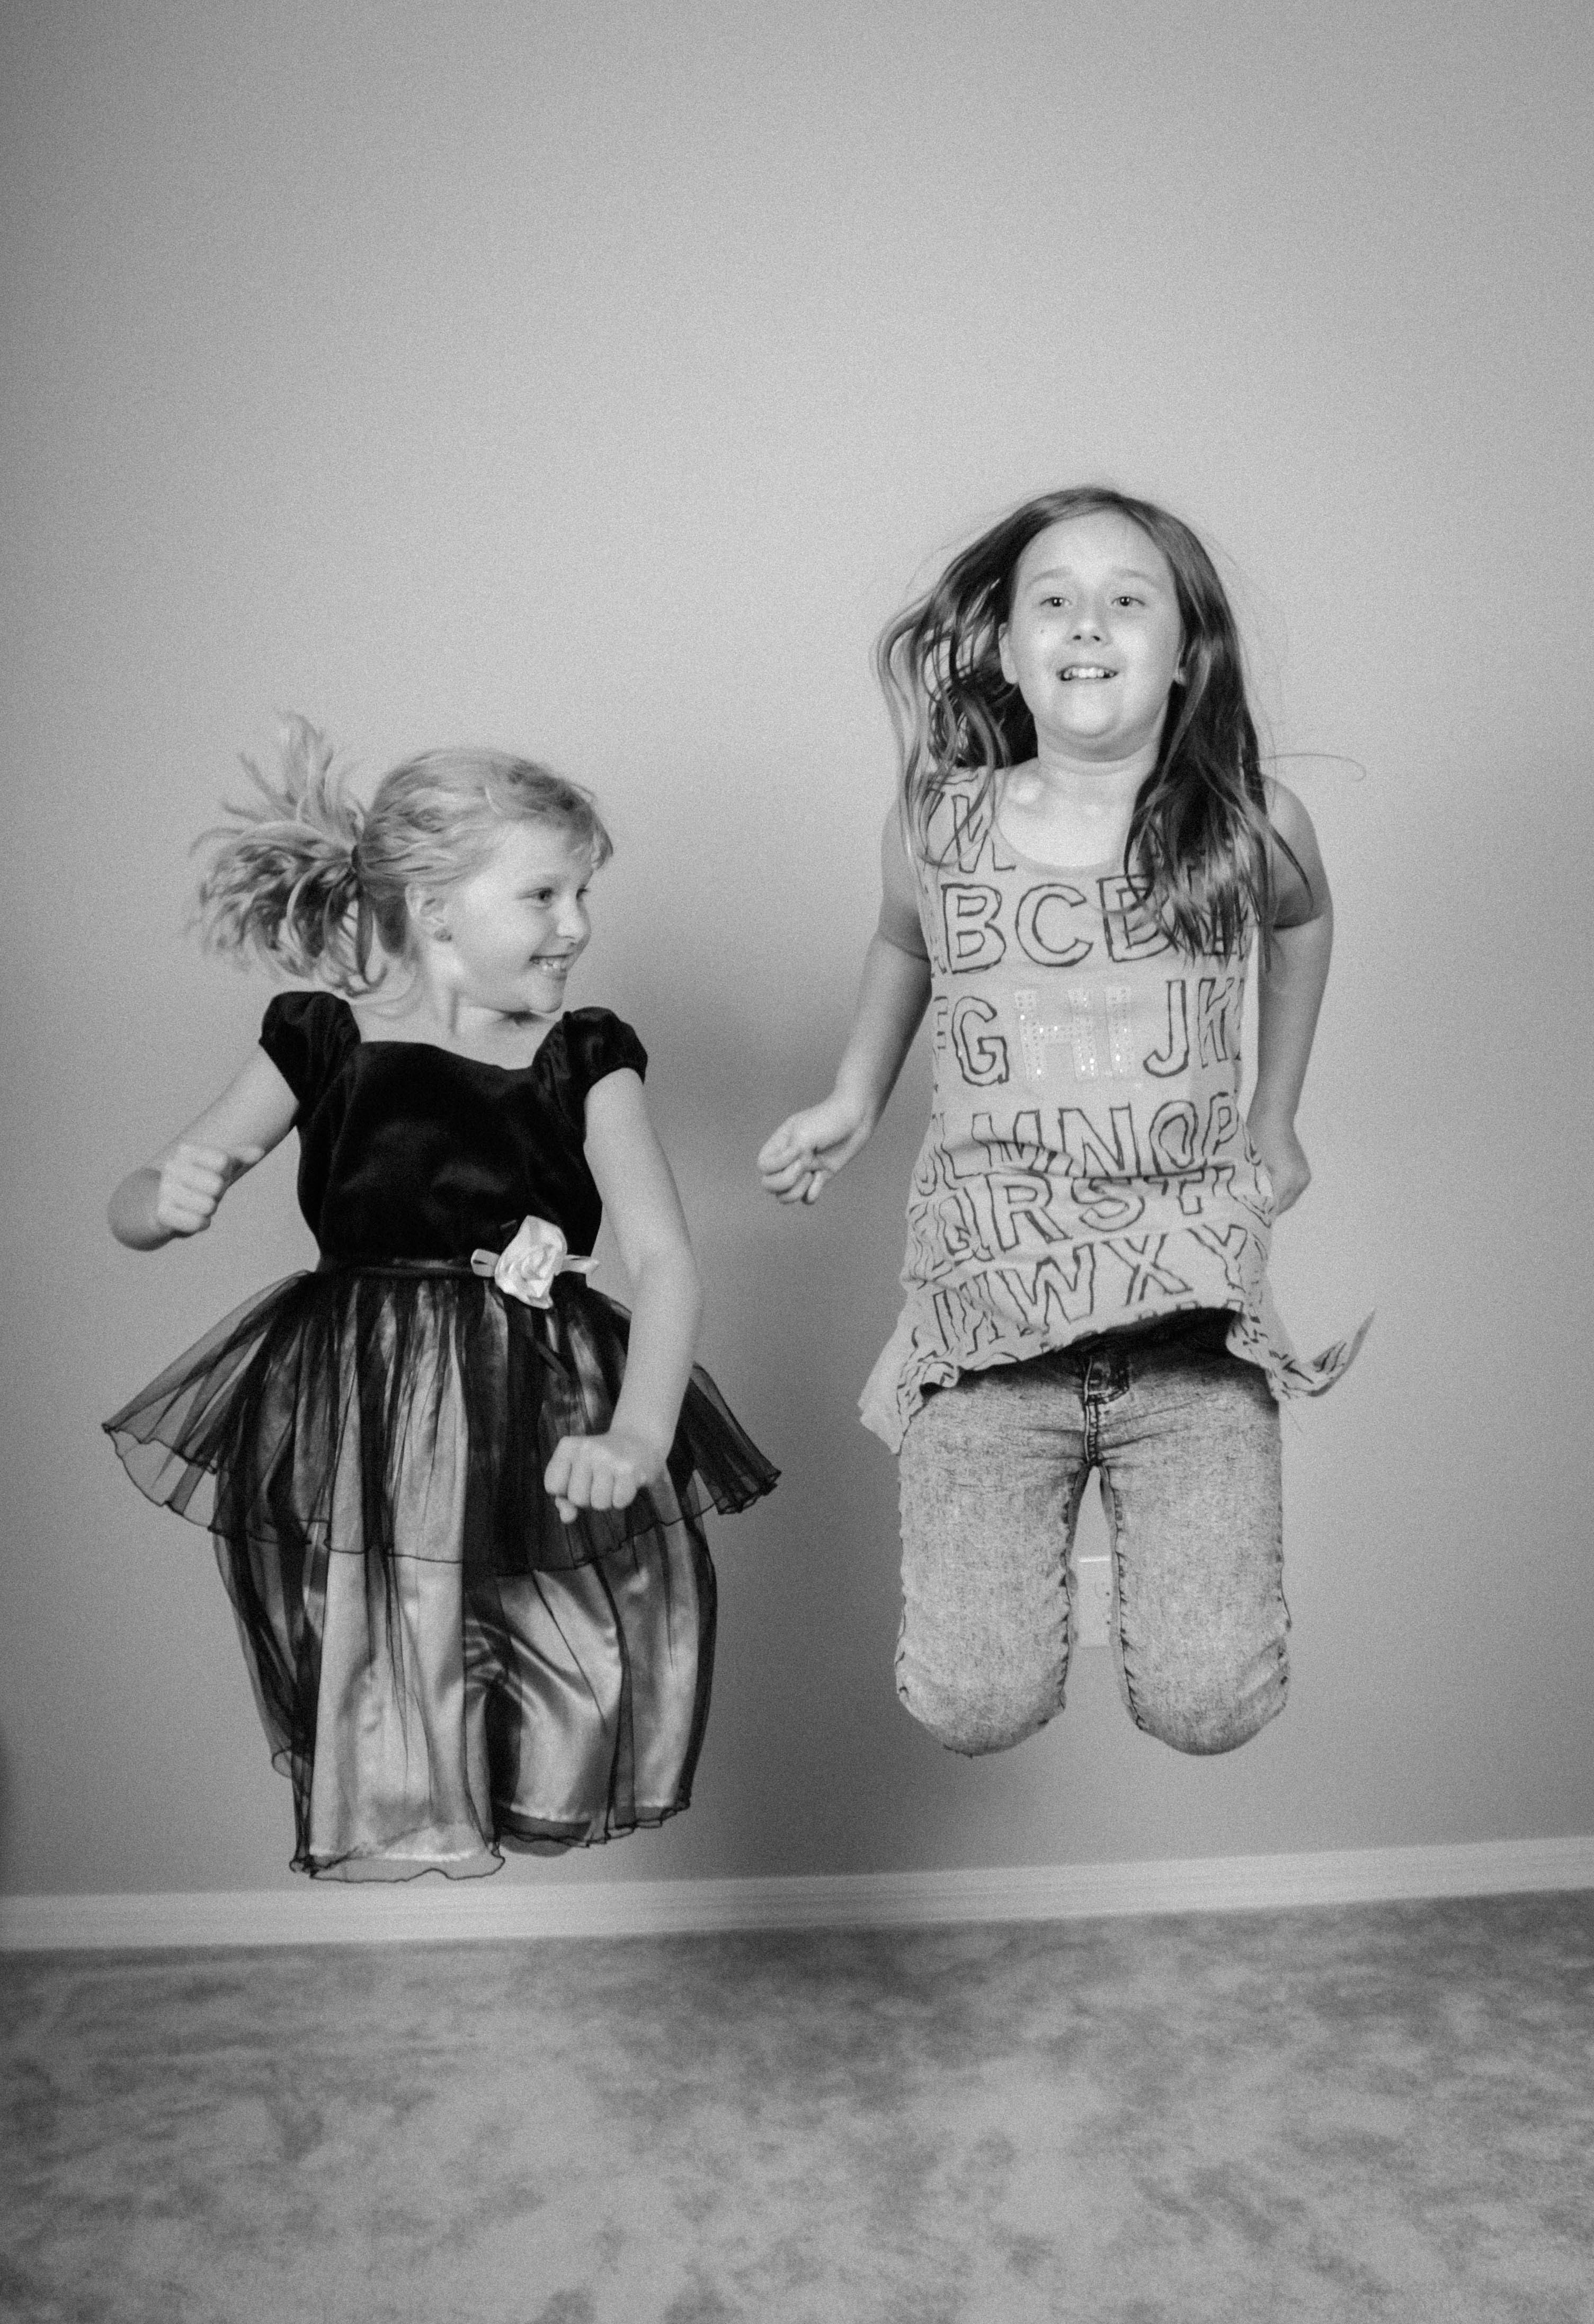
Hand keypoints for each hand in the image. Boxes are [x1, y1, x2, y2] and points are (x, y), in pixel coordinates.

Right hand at [153, 1144, 262, 1236]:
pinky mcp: (162, 1213)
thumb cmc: (200, 1180)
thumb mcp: (219, 1166)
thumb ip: (240, 1157)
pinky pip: (198, 1223)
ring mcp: (164, 1190)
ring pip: (209, 1206)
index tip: (213, 1174)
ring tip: (197, 1204)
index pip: (223, 1161)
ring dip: (209, 1209)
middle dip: (217, 1193)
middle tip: (205, 1193)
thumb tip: (259, 1153)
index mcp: (185, 1151)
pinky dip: (201, 1223)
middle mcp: (171, 1167)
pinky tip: (192, 1217)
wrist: (165, 1203)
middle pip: (217, 1184)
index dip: (225, 1173)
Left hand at [544, 1425, 667, 1524]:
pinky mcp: (629, 1469)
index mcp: (568, 1447)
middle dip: (589, 1499)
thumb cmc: (601, 1464)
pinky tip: (626, 1484)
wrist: (639, 1440)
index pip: (552, 1486)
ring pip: (599, 1504)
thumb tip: (567, 1517)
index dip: (566, 1490)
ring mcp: (608, 1458)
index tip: (580, 1478)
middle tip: (600, 1481)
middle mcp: (586, 1448)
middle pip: (577, 1498)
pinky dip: (622, 1500)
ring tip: (613, 1483)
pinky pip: (619, 1502)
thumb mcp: (576, 1473)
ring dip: (607, 1501)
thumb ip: (564, 1497)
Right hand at [757, 1091, 873, 1204]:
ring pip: (785, 1196)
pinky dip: (812, 1193)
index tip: (796, 1153)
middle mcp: (788, 1159)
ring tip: (812, 1175)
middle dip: (783, 1183)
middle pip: (769, 1185)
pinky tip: (821, 1177)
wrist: (856, 1118)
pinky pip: (807, 1198)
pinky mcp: (820, 1177)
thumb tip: (791, 1172)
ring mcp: (804, 1170)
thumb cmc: (828, 1121)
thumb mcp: (804, 1135)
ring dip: (796, 1191)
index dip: (775, 1166)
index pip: (763, 1166)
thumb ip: (792, 1156)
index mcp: (780, 1145)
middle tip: (803, 1169)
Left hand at [1247, 1113, 1309, 1215]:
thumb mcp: (1250, 1165)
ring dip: (1273, 1203)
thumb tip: (1244, 1207)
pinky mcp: (1304, 1175)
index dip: (1258, 1214)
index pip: (1271, 1208)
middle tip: (1247, 1214)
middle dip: (1265, 1210)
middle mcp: (1299, 1181)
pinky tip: (1266, 1192)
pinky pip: (1291, 1192)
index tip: (1244, 1220)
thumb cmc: (1256, 1137)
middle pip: (1281, 1207)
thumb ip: (1250, 1188)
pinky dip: (1279, 1194)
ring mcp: (1304, 1178)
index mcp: (1286, 1179)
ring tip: (1256, 1203)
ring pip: (1286, 1201)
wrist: (1274, 1117)